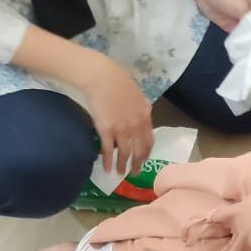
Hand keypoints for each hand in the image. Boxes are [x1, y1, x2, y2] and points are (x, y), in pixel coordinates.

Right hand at [72, 51, 152, 175]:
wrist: (101, 76)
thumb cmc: (117, 79)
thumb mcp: (137, 93)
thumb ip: (142, 107)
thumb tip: (144, 113)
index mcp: (145, 116)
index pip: (149, 140)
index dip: (146, 152)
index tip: (144, 159)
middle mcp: (136, 125)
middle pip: (139, 150)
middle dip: (137, 164)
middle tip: (134, 173)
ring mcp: (121, 129)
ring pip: (125, 153)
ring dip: (123, 166)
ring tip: (120, 174)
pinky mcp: (106, 130)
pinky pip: (108, 150)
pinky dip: (108, 161)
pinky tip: (106, 169)